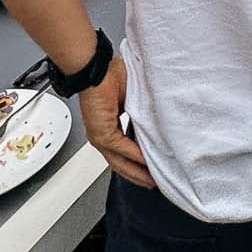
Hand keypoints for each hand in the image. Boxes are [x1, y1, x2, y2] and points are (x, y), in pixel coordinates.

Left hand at [78, 56, 155, 188]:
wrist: (96, 69)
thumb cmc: (110, 76)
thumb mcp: (131, 99)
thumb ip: (141, 114)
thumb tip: (156, 121)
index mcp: (107, 127)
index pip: (123, 152)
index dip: (137, 163)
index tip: (151, 170)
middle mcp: (102, 136)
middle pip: (121, 164)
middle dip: (138, 175)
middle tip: (154, 182)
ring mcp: (100, 137)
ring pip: (120, 162)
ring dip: (138, 171)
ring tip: (153, 178)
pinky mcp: (102, 133)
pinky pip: (122, 150)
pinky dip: (136, 157)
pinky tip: (147, 162)